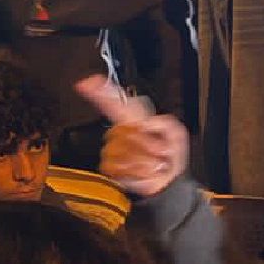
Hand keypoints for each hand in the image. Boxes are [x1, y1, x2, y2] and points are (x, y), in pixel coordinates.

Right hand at [77, 75, 188, 196]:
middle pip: (126, 131)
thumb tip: (146, 124)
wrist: (166, 180)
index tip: (87, 83)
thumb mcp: (175, 133)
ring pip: (126, 151)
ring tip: (150, 163)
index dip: (100, 92)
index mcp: (134, 121)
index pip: (115, 102)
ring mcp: (112, 149)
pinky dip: (137, 172)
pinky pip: (121, 166)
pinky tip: (141, 171)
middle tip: (156, 152)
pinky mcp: (108, 165)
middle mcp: (120, 132)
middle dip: (148, 144)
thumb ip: (164, 122)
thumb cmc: (169, 157)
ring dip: (145, 160)